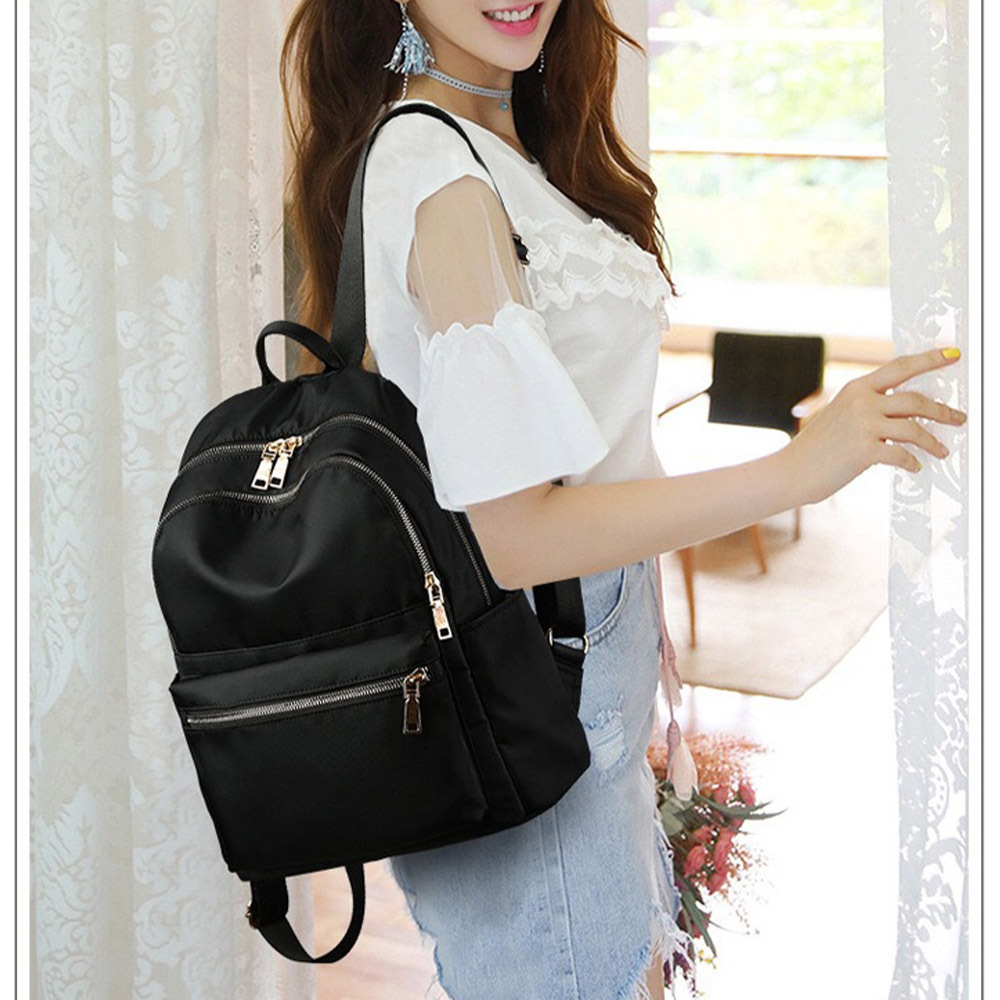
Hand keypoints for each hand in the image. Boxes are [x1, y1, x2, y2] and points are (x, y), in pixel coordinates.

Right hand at [783, 347, 967, 505]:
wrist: (790, 471)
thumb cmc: (814, 449)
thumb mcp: (838, 416)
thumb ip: (867, 407)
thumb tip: (903, 413)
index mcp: (856, 389)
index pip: (900, 367)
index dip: (929, 360)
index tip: (952, 355)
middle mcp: (862, 402)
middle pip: (916, 400)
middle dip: (943, 410)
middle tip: (958, 417)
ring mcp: (864, 425)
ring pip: (915, 429)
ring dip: (933, 441)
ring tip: (942, 450)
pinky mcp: (866, 450)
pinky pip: (902, 455)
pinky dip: (912, 462)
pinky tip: (915, 467)